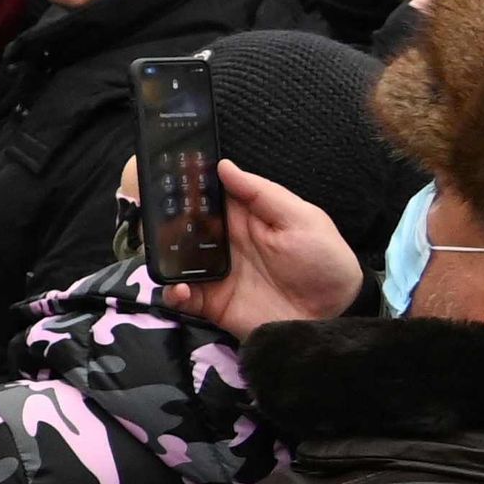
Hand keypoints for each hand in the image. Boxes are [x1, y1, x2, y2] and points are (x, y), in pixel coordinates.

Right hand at [157, 161, 364, 339]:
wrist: (333, 317)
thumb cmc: (324, 262)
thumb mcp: (303, 220)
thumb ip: (263, 193)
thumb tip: (223, 166)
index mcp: (243, 217)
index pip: (207, 195)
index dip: (187, 183)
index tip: (165, 170)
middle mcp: (222, 242)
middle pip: (182, 224)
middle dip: (163, 217)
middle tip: (151, 212)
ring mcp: (213, 272)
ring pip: (173, 256)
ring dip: (161, 252)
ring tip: (159, 249)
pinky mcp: (210, 302)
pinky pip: (179, 295)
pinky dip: (172, 291)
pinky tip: (181, 288)